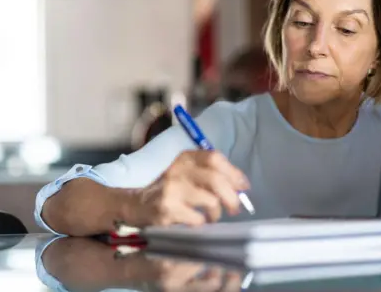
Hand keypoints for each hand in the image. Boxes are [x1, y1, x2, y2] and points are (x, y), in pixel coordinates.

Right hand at [134, 150, 249, 225]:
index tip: (243, 186)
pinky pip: (197, 218)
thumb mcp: (186, 174)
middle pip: (216, 180)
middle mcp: (178, 170)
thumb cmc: (169, 190)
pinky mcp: (167, 210)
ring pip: (209, 201)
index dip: (233, 173)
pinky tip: (196, 222)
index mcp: (185, 159)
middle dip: (231, 197)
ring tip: (212, 216)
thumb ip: (210, 175)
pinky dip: (202, 223)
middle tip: (235, 208)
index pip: (214, 158)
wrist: (136, 205)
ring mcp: (171, 190)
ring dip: (216, 213)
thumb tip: (241, 185)